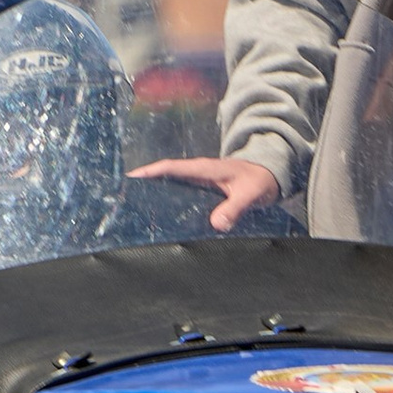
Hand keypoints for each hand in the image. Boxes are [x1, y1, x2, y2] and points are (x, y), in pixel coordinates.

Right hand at [126, 154, 281, 233]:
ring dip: (154, 192)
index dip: (151, 172)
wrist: (272, 175)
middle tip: (121, 195)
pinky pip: (181, 193)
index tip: (131, 178)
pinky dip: (168, 200)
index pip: (172, 168)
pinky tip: (161, 214)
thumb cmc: (260, 181)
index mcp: (205, 169)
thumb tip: (217, 224)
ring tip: (133, 206)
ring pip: (172, 185)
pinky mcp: (204, 190)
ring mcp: (200, 181)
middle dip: (144, 183)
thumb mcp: (250, 194)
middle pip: (165, 175)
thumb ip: (235, 208)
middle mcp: (199, 173)